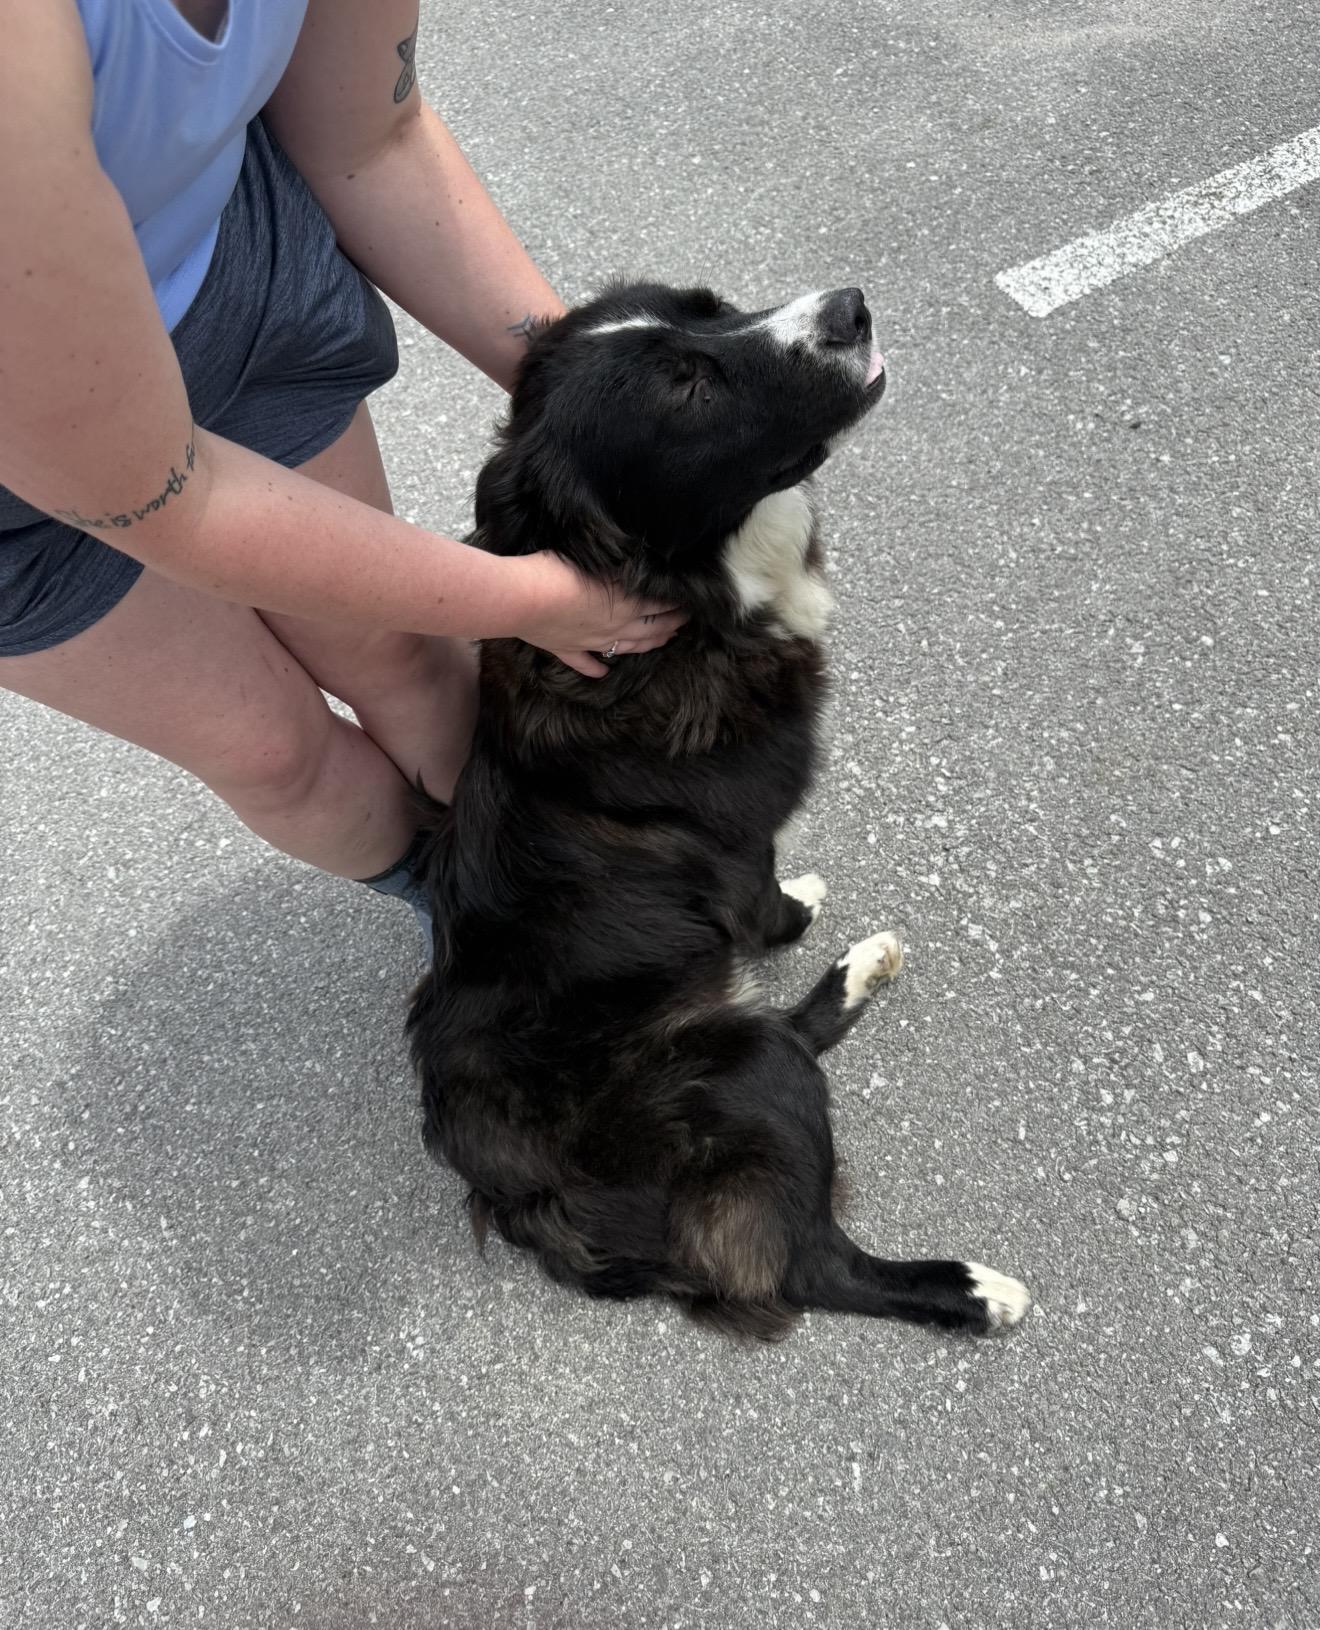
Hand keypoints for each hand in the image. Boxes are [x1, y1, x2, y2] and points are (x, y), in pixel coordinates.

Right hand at [510, 551, 686, 677]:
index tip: (690, 602)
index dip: (677, 605)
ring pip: (626, 647)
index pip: (660, 606)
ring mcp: (590, 642)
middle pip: (650, 630)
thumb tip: (638, 562)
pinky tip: (604, 673)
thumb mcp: (598, 560)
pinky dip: (596, 669)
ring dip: (647, 646)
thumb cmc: (558, 570)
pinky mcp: (566, 649)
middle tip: (684, 624)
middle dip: (671, 626)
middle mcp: (614, 627)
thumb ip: (619, 567)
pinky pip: (585, 664)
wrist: (522, 598)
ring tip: (662, 643)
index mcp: (625, 604)